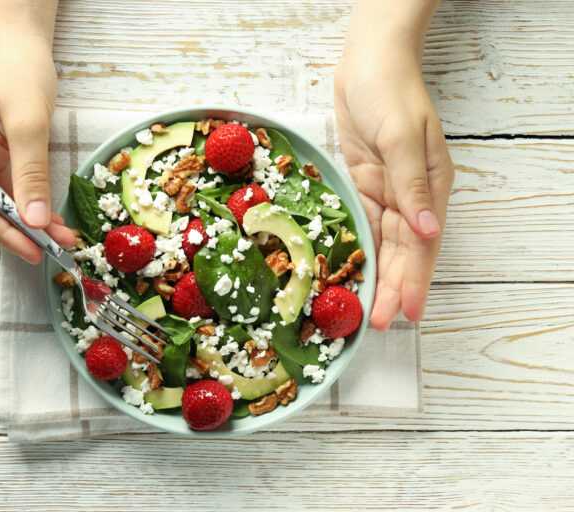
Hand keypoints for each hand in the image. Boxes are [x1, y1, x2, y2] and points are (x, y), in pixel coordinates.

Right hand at [0, 25, 76, 263]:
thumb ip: (30, 173)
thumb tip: (34, 221)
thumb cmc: (16, 70)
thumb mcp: (27, 123)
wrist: (20, 41)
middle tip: (53, 250)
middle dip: (22, 229)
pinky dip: (33, 202)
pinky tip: (53, 218)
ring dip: (32, 220)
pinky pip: (13, 187)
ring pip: (3, 201)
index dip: (5, 229)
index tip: (33, 250)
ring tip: (62, 238)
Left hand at [334, 50, 453, 328]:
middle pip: (404, 251)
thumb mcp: (403, 135)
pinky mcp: (363, 187)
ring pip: (384, 245)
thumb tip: (428, 230)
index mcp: (430, 186)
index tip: (407, 312)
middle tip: (379, 323)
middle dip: (394, 288)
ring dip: (378, 277)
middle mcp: (411, 196)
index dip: (415, 279)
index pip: (423, 244)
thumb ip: (412, 184)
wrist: (367, 64)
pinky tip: (354, 273)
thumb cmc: (390, 91)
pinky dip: (361, 251)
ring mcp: (387, 193)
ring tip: (367, 311)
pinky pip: (364, 226)